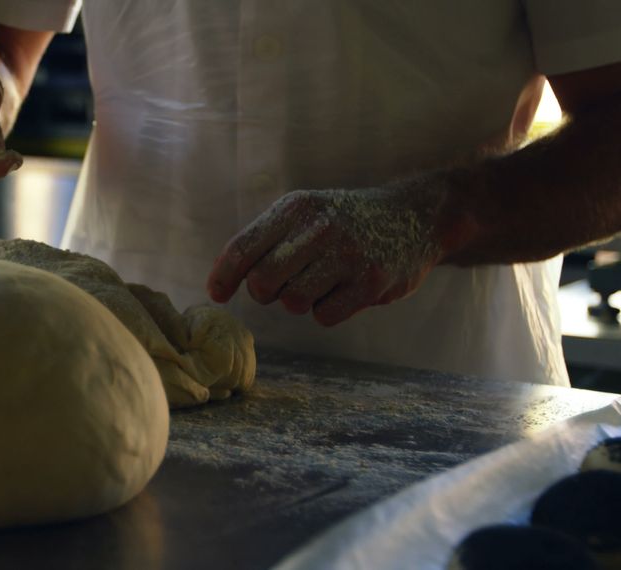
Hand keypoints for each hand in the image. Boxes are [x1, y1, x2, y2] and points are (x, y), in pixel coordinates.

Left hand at [206, 187, 443, 325]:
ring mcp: (348, 255)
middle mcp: (320, 227)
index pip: (243, 248)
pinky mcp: (371, 282)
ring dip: (301, 300)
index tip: (216, 295)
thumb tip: (218, 282)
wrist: (413, 216)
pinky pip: (324, 317)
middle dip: (265, 292)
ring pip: (293, 303)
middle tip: (282, 284)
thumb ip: (263, 241)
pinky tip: (345, 289)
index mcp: (296, 208)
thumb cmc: (343, 221)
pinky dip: (328, 311)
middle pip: (262, 283)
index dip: (223, 276)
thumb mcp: (303, 214)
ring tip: (323, 279)